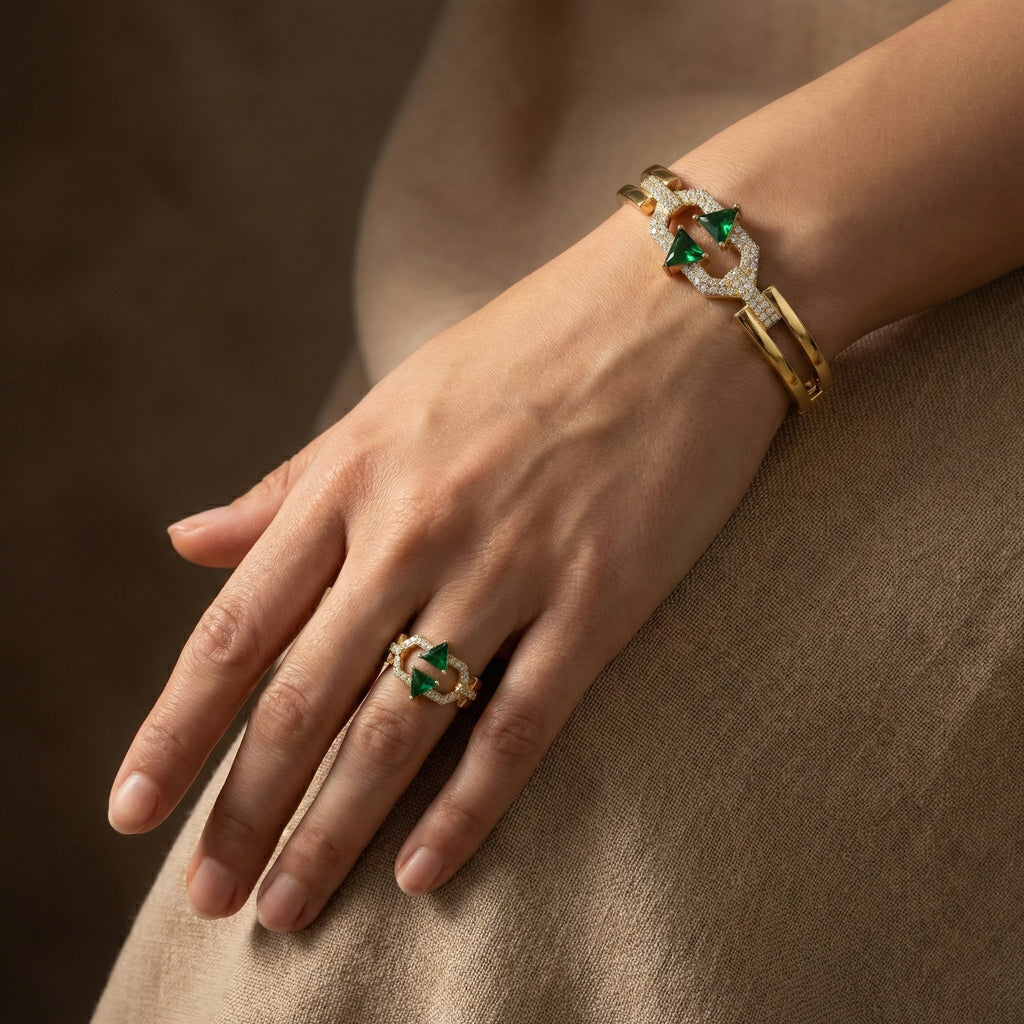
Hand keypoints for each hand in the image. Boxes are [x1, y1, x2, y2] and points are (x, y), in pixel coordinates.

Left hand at [107, 210, 787, 930]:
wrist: (680, 304)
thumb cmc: (530, 347)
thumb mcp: (392, 402)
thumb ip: (290, 484)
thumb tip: (188, 541)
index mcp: (354, 478)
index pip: (238, 629)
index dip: (176, 729)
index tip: (134, 811)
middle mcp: (414, 528)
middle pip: (301, 698)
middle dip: (243, 810)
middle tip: (210, 900)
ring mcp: (508, 566)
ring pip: (397, 726)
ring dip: (331, 829)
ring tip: (287, 907)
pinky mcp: (598, 597)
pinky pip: (518, 723)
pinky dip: (466, 807)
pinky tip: (421, 871)